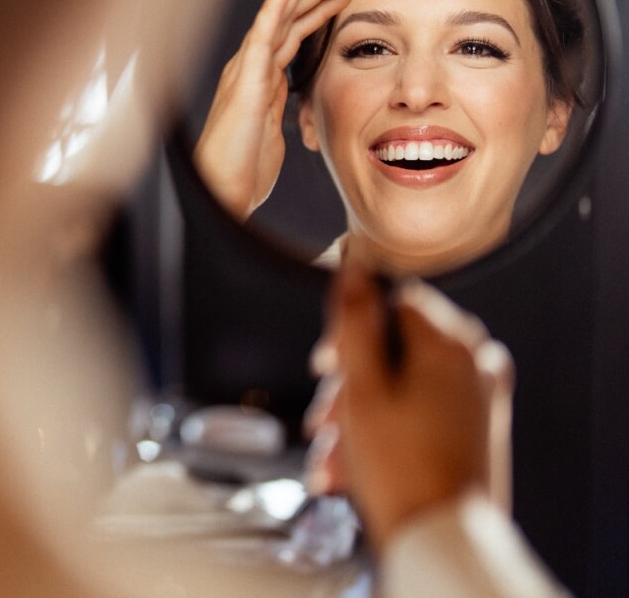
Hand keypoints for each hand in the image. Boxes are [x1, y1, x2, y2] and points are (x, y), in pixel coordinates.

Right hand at [191, 0, 359, 218]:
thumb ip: (281, 109)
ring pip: (277, 17)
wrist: (221, 190)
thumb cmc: (243, 169)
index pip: (294, 32)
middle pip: (288, 17)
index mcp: (262, 78)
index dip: (319, 7)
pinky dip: (277, 6)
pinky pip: (262, 34)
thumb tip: (297, 101)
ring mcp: (245, 70)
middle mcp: (251, 67)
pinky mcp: (245, 80)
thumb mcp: (272, 132)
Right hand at [316, 265, 514, 552]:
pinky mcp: (474, 429)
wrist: (440, 540)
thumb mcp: (362, 386)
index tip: (326, 363)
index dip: (350, 330)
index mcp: (453, 344)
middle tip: (326, 421)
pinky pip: (419, 412)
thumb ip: (356, 319)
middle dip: (347, 387)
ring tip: (333, 456)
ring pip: (400, 384)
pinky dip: (383, 431)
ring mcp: (478, 398)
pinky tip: (351, 465)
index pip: (392, 301)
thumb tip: (354, 265)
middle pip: (392, 347)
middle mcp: (475, 364)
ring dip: (357, 417)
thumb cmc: (402, 469)